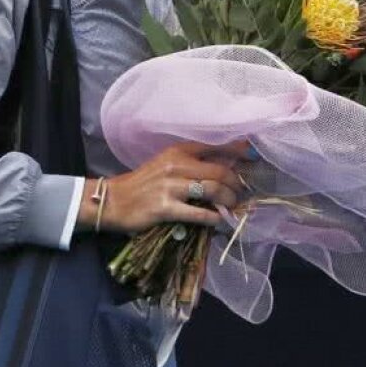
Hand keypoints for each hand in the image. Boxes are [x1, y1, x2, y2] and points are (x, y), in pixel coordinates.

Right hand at [81, 141, 251, 233]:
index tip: (252, 155)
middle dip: (236, 184)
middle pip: (219, 171)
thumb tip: (223, 170)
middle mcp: (175, 165)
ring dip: (229, 201)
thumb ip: (190, 165)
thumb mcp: (165, 165)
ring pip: (213, 190)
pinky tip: (219, 220)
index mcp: (177, 151)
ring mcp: (171, 187)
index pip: (213, 146)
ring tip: (232, 207)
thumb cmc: (142, 183)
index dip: (237, 151)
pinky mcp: (166, 208)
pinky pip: (200, 213)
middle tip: (240, 193)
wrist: (113, 200)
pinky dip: (214, 218)